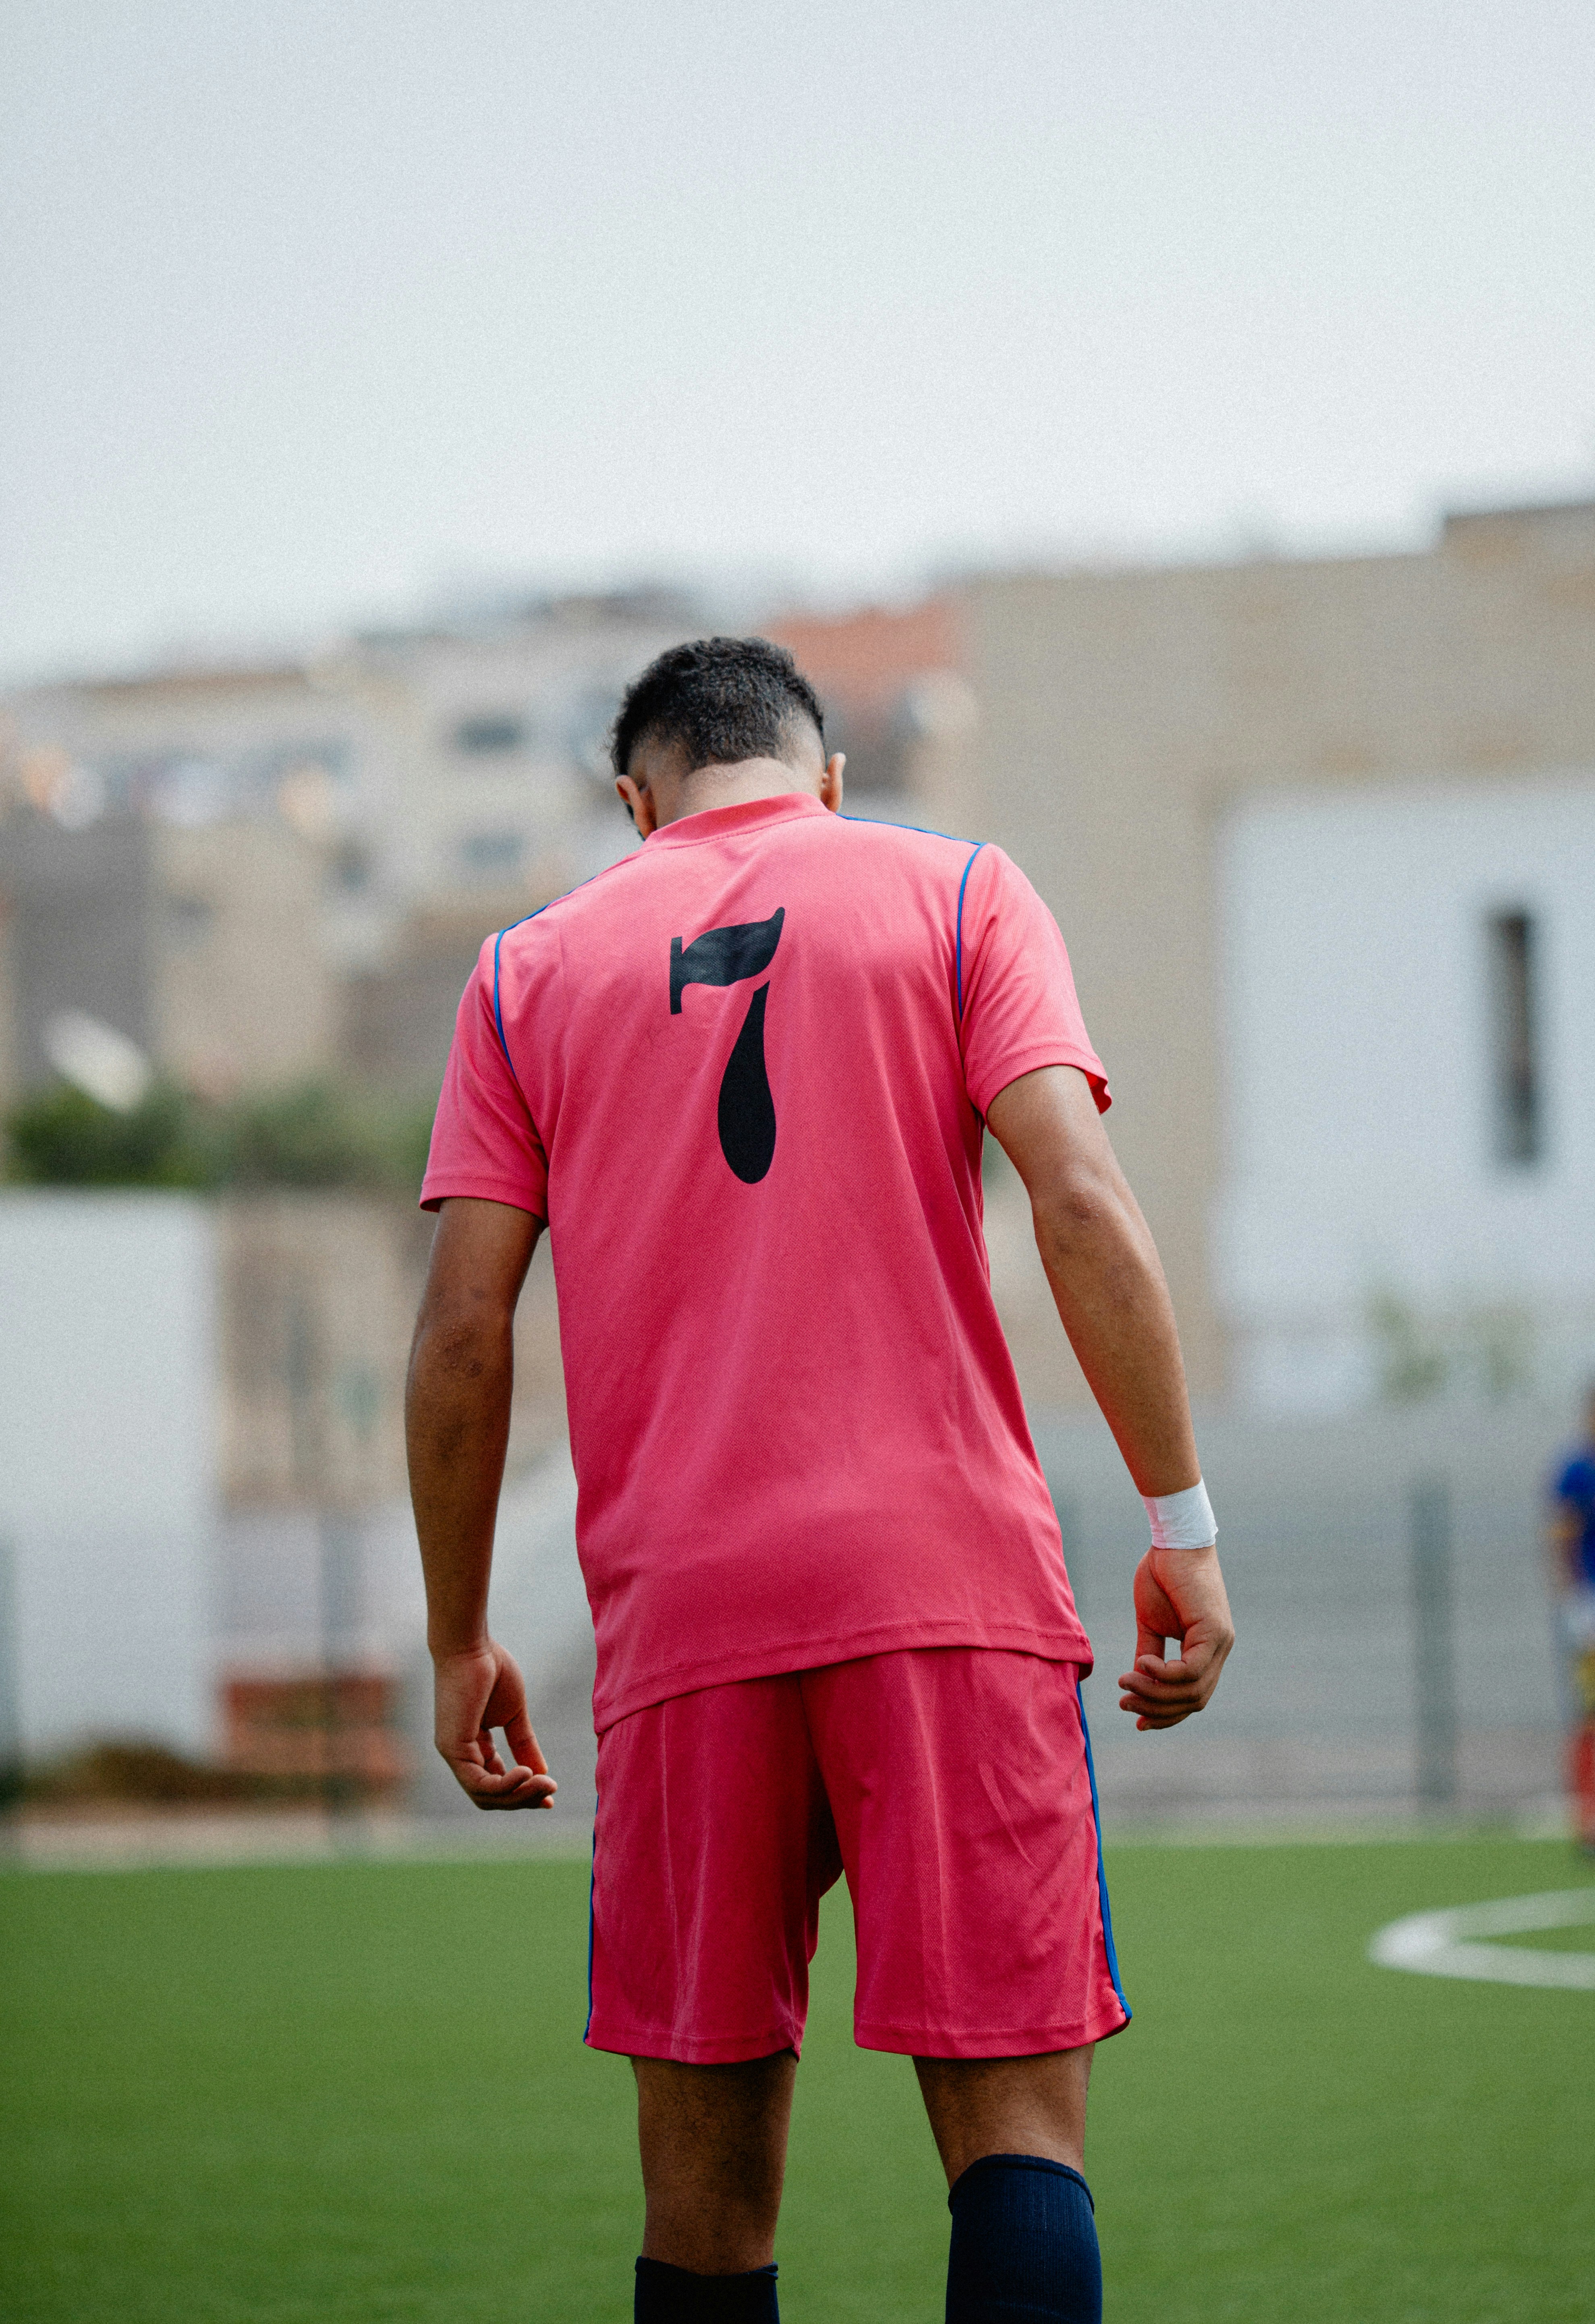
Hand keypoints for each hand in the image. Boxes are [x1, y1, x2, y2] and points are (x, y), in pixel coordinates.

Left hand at [432, 1640, 556, 1807]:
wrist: (471, 1644)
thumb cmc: (490, 1669)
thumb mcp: (514, 1714)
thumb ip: (524, 1744)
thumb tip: (541, 1773)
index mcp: (472, 1746)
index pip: (495, 1782)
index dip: (522, 1793)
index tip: (550, 1797)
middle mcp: (460, 1755)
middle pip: (490, 1796)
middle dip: (522, 1799)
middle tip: (550, 1793)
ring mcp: (453, 1753)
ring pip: (485, 1795)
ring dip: (518, 1795)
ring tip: (545, 1785)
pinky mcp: (452, 1748)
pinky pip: (479, 1782)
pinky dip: (505, 1785)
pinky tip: (527, 1774)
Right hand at [1118, 1545, 1234, 1729]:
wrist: (1174, 1541)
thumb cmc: (1162, 1575)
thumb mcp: (1150, 1625)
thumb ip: (1149, 1655)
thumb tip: (1137, 1685)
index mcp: (1206, 1650)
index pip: (1192, 1697)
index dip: (1166, 1715)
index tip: (1138, 1721)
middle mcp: (1219, 1650)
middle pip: (1193, 1701)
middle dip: (1157, 1709)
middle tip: (1125, 1704)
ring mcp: (1221, 1642)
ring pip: (1192, 1691)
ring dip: (1154, 1694)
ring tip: (1126, 1684)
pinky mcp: (1215, 1632)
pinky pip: (1190, 1671)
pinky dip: (1163, 1675)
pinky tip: (1141, 1665)